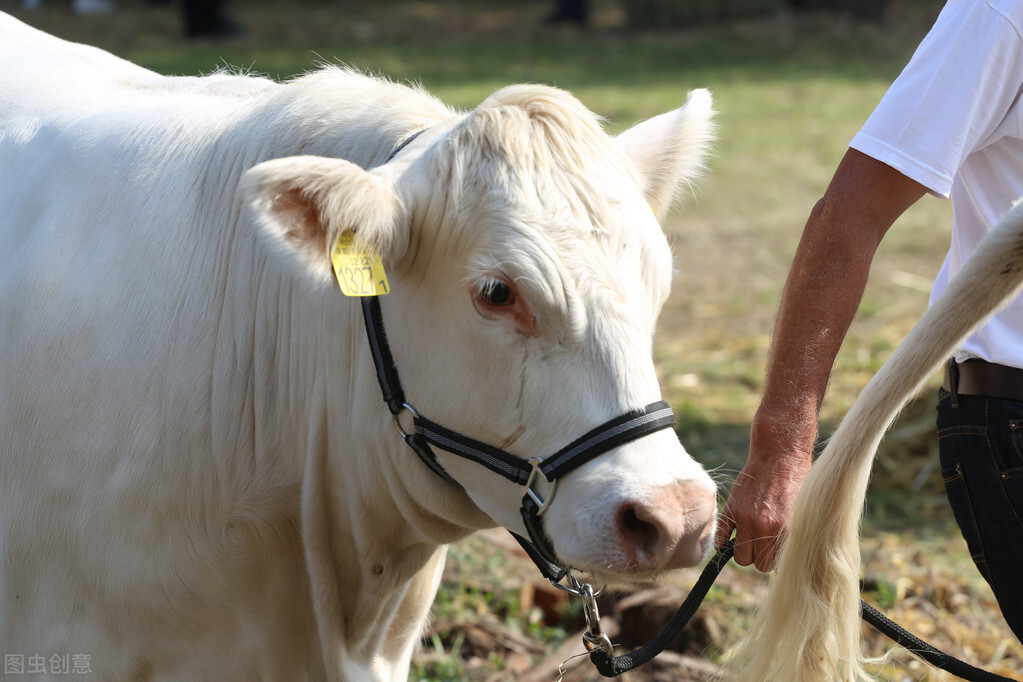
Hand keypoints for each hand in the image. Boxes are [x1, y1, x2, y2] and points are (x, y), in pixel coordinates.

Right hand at [715, 420, 813, 571]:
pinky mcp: (732, 510)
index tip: (776, 552)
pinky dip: (723, 542)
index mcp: (787, 531)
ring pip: (740, 557)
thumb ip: (791, 536)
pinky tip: (730, 537)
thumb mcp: (802, 513)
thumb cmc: (798, 482)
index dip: (776, 559)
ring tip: (751, 539)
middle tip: (764, 543)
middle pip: (759, 564)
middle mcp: (766, 528)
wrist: (781, 455)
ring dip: (745, 551)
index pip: (777, 565)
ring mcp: (746, 520)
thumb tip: (783, 560)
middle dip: (761, 556)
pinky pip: (721, 539)